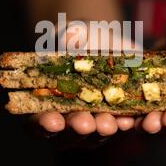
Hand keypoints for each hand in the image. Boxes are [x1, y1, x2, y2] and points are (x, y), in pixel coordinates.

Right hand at [30, 21, 137, 142]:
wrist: (107, 42)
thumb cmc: (80, 36)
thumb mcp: (74, 30)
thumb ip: (71, 35)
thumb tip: (70, 39)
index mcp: (41, 101)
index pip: (34, 120)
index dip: (42, 124)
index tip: (52, 120)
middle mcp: (64, 118)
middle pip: (66, 133)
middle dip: (77, 127)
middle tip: (85, 123)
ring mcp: (90, 122)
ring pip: (93, 135)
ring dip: (101, 130)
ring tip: (110, 124)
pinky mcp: (115, 118)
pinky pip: (120, 126)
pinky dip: (126, 125)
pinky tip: (130, 120)